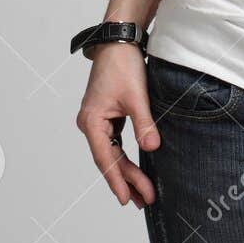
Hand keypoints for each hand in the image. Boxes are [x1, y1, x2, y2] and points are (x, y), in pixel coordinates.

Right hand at [75, 42, 160, 207]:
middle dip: (127, 180)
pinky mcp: (107, 117)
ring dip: (127, 171)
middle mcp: (91, 124)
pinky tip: (135, 170)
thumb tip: (152, 149)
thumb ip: (144, 124)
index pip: (106, 158)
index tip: (128, 199)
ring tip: (142, 193)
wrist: (119, 42)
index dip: (117, 180)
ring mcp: (98, 121)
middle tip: (145, 200)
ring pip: (113, 153)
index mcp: (92, 121)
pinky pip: (116, 143)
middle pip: (109, 159)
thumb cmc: (123, 65)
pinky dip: (126, 157)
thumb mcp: (136, 96)